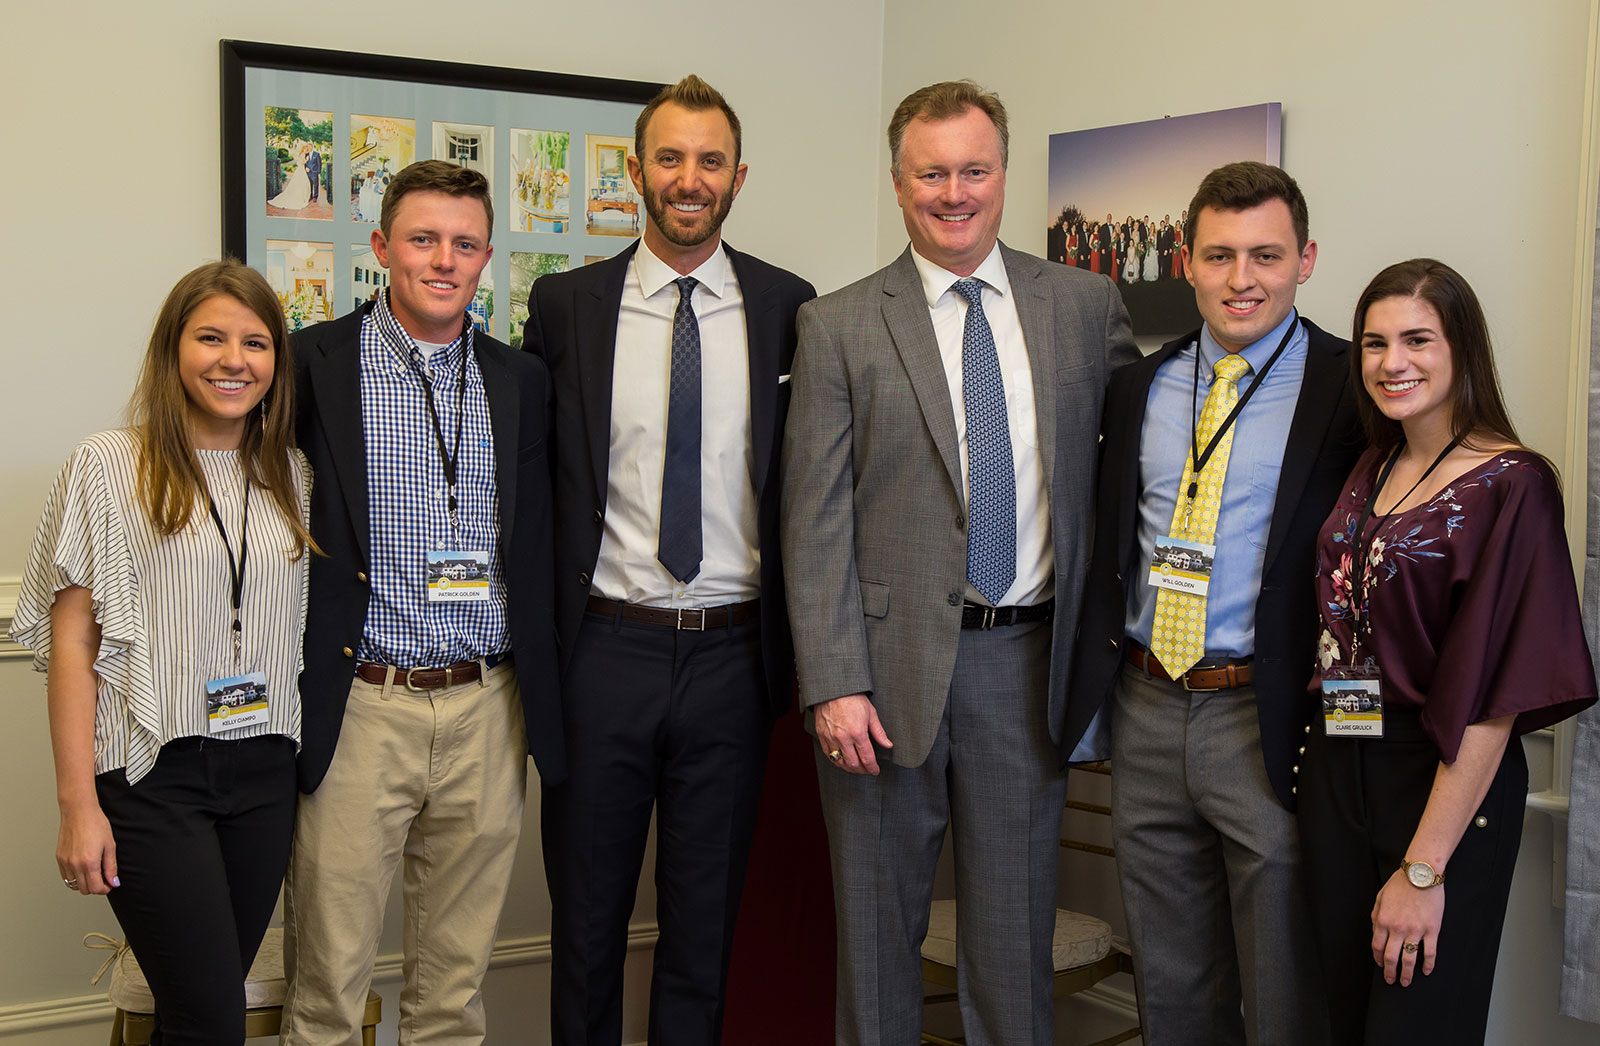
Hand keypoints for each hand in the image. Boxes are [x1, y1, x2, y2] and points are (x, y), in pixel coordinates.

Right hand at [57, 801, 117, 894]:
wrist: (79, 812)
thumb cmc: (96, 824)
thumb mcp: (110, 845)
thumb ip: (111, 866)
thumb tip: (114, 882)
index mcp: (89, 862)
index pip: (96, 888)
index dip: (105, 889)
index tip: (110, 884)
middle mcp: (75, 865)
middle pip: (84, 889)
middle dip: (96, 887)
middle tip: (103, 878)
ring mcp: (65, 862)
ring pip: (74, 885)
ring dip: (84, 883)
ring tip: (93, 872)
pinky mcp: (59, 858)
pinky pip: (66, 876)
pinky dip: (75, 877)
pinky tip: (83, 868)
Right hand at [815, 693, 891, 774]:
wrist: (834, 688)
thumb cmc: (853, 698)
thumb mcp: (871, 713)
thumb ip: (879, 732)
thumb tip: (888, 745)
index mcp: (858, 733)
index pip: (867, 758)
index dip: (872, 767)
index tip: (875, 770)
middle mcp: (843, 738)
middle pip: (853, 764)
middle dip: (862, 770)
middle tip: (867, 770)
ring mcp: (831, 737)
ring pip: (839, 761)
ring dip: (849, 768)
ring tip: (855, 767)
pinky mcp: (822, 735)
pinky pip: (828, 754)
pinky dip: (836, 760)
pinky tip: (842, 760)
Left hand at [1370, 868, 1442, 985]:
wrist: (1421, 874)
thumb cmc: (1400, 884)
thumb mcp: (1380, 898)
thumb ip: (1376, 916)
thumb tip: (1375, 932)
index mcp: (1383, 921)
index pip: (1377, 946)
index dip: (1378, 958)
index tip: (1380, 965)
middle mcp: (1397, 929)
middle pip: (1391, 957)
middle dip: (1390, 972)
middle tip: (1391, 980)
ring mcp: (1416, 931)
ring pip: (1409, 959)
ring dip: (1406, 974)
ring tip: (1405, 982)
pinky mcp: (1432, 930)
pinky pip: (1430, 953)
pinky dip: (1428, 965)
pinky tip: (1426, 971)